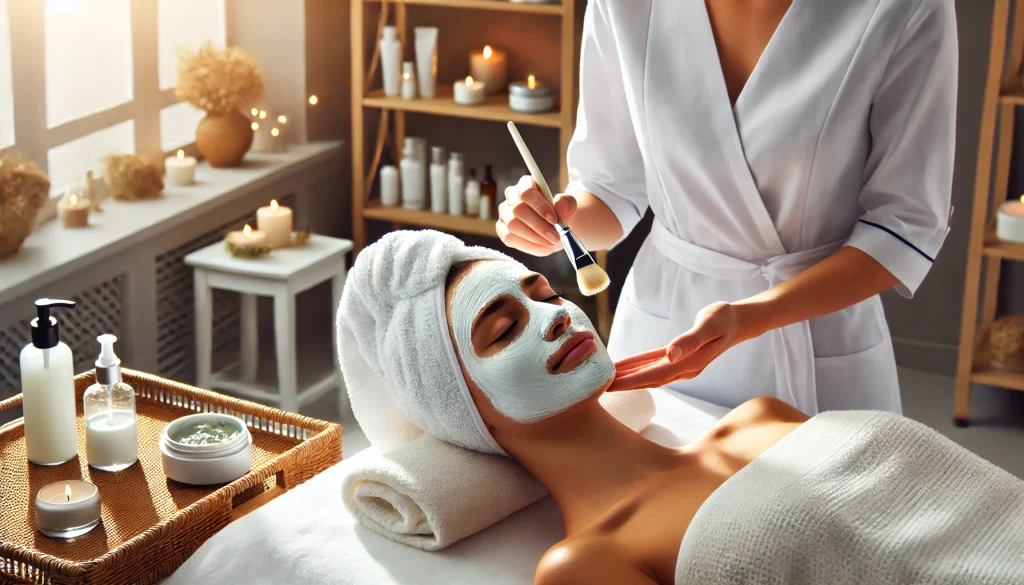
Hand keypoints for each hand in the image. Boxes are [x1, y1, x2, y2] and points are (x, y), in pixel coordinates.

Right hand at [497, 176, 578, 256]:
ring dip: (534, 236)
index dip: (540, 206)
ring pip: (513, 225)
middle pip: (518, 210)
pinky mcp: (502, 229)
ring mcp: (505, 213)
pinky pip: (509, 238)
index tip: (555, 220)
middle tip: (555, 236)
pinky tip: (541, 245)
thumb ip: (567, 203)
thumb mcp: (570, 206)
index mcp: (526, 184)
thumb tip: (559, 206)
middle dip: (539, 226)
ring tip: (550, 241)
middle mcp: (511, 196)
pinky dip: (527, 244)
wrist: (557, 228)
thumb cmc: (560, 214)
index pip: (526, 192)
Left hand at [610, 302, 751, 391]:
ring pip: (649, 374)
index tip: (610, 385)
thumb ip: (690, 340)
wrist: (738, 321)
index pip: (654, 374)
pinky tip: (624, 367)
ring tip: (605, 380)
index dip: (631, 381)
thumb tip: (671, 355)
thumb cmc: (724, 318)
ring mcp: (682, 365)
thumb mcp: (709, 324)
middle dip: (624, 385)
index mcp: (690, 362)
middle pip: (648, 379)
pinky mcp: (679, 358)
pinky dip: (638, 366)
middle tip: (597, 388)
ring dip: (629, 378)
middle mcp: (684, 368)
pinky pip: (654, 364)